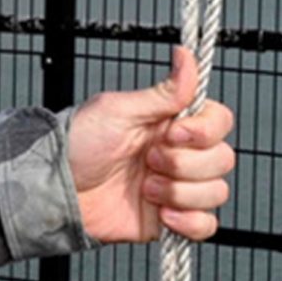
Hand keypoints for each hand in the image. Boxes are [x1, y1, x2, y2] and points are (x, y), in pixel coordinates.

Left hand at [68, 45, 236, 243]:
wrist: (58, 190)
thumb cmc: (79, 144)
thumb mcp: (119, 111)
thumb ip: (163, 92)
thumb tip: (186, 54)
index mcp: (173, 124)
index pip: (220, 122)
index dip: (204, 131)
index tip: (171, 133)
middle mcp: (182, 155)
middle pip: (223, 159)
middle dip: (184, 164)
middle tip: (148, 161)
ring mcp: (178, 188)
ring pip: (216, 192)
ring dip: (180, 192)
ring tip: (145, 188)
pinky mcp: (172, 220)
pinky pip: (206, 226)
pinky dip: (190, 222)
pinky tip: (162, 215)